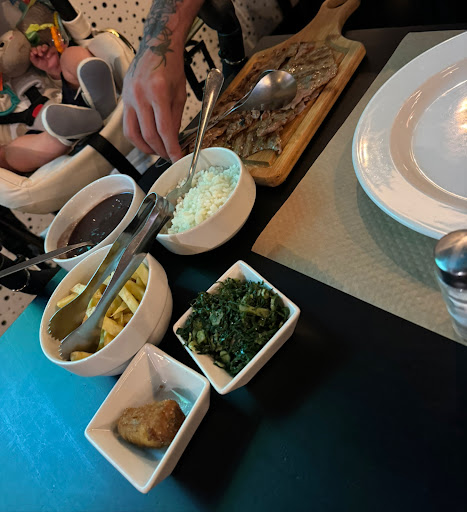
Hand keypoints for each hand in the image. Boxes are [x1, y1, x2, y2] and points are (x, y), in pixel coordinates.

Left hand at [30, 44, 60, 79]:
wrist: (52, 69)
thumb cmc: (44, 65)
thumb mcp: (36, 63)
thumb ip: (33, 58)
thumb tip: (31, 53)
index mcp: (37, 52)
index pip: (34, 48)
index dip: (34, 49)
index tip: (34, 53)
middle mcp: (41, 50)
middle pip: (39, 46)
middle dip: (38, 49)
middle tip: (40, 54)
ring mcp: (47, 50)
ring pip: (45, 46)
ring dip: (43, 48)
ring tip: (43, 51)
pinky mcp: (53, 50)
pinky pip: (51, 49)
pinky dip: (49, 52)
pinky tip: (48, 56)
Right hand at [122, 42, 185, 161]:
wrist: (156, 46)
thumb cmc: (171, 67)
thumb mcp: (180, 95)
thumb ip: (175, 120)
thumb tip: (173, 141)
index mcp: (157, 93)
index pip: (164, 130)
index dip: (171, 148)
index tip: (177, 159)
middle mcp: (140, 96)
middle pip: (148, 135)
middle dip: (160, 151)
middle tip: (169, 157)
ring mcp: (129, 98)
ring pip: (133, 134)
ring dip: (146, 148)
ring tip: (157, 152)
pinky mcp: (123, 100)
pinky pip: (127, 126)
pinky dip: (137, 138)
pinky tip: (146, 141)